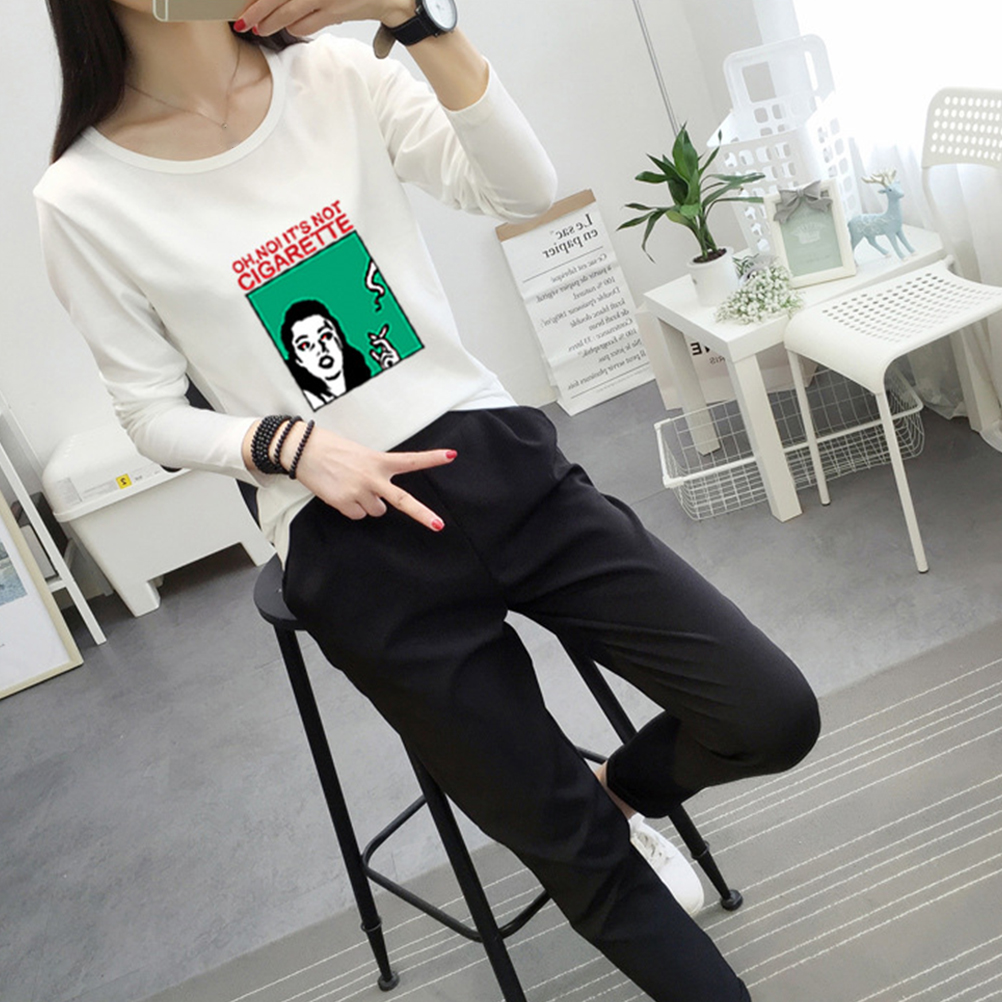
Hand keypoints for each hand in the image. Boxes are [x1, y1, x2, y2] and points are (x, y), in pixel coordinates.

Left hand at [236, 0, 415, 35]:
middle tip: (243, 21)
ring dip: (272, 23)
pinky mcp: (336, 11)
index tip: (244, 6)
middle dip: (258, 11)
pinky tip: (289, 30)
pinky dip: (296, 29)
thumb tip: (277, 1)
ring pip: (290, 12)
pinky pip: (309, 24)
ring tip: (259, 29)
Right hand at [280, 423, 454, 530]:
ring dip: (368, 503)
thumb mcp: (361, 455)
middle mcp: (372, 477)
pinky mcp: (344, 503)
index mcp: (378, 460)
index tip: (451, 455)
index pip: (410, 460)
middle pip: (402, 500)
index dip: (432, 458)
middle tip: (439, 526)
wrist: (303, 450)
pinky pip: (357, 515)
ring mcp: (359, 492)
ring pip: (376, 511)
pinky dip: (351, 508)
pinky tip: (341, 493)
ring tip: (352, 487)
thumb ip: (376, 472)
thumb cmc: (332, 449)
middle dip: (422, 514)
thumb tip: (381, 499)